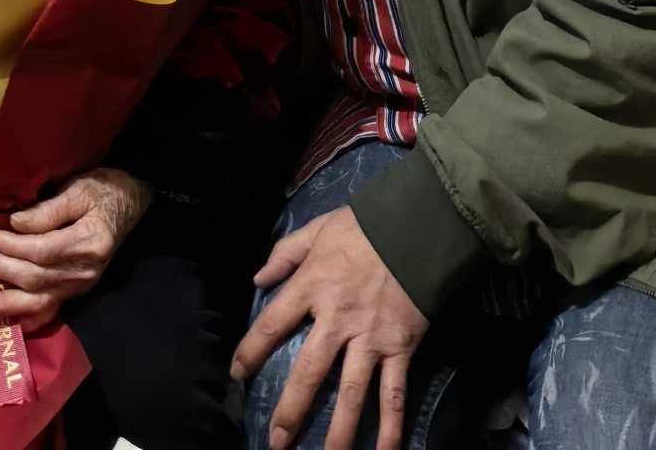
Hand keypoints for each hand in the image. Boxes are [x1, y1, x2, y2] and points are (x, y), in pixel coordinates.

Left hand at [0, 169, 151, 329]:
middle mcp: (84, 272)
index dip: (10, 246)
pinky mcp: (76, 292)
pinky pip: (50, 312)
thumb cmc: (105, 190)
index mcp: (87, 242)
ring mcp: (80, 287)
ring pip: (38, 302)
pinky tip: (6, 319)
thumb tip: (16, 223)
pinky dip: (27, 319)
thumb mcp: (80, 189)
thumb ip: (48, 209)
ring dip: (5, 302)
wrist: (131, 204)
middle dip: (0, 269)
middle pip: (35, 278)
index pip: (40, 251)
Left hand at [231, 205, 428, 449]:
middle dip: (291, 409)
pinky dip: (391, 427)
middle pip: (309, 371)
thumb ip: (286, 253)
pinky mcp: (400, 348)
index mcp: (313, 285)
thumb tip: (258, 279)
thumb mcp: (318, 229)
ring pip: (351, 393)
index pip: (273, 323)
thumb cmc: (364, 226)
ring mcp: (371, 339)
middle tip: (277, 441)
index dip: (252, 350)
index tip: (237, 374)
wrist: (418, 226)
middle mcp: (339, 319)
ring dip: (339, 432)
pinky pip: (394, 394)